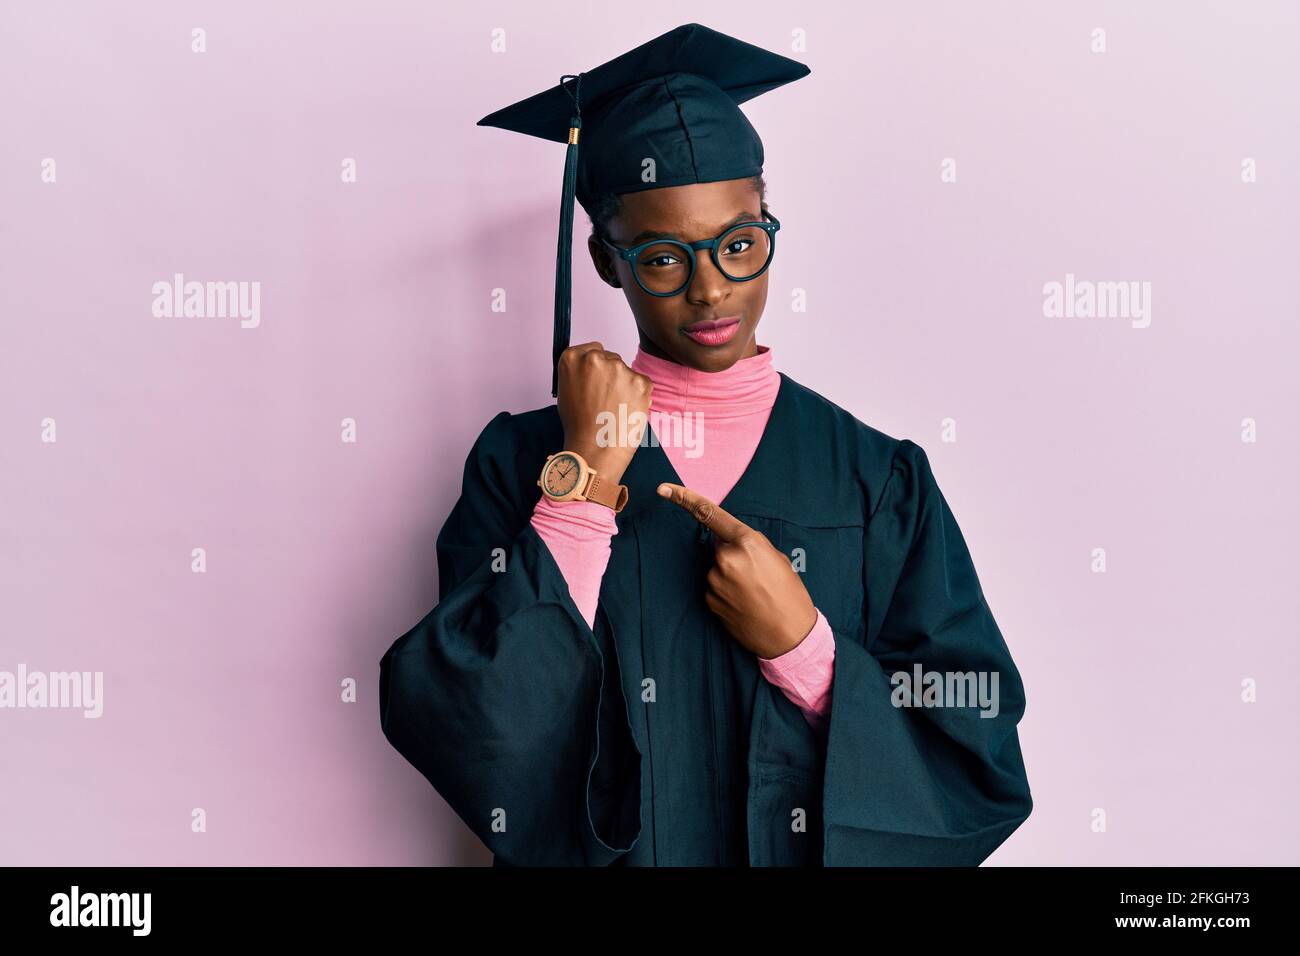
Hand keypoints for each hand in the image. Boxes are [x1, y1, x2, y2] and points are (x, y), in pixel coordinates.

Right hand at [556, 341, 652, 484]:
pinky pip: (642, 383)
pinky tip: (626, 410)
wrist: (596, 448)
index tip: (596, 380)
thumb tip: (592, 366)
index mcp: (573, 357)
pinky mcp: (640, 380)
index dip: (596, 367)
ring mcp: (620, 368)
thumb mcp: (566, 390)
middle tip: (605, 400)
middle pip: (610, 358)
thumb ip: (578, 371)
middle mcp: (595, 358)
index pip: (592, 349)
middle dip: (611, 375)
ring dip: (624, 385)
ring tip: (614, 409)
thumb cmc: (579, 425)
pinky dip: (638, 396)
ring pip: (626, 371)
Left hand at [656, 481, 816, 659]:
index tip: (664, 489)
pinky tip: (745, 603)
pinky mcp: (709, 601)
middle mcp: (725, 559)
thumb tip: (731, 544)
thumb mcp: (776, 558)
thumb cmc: (789, 594)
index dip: (684, 498)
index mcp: (746, 542)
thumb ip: (749, 545)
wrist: (790, 635)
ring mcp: (714, 581)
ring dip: (731, 575)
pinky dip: (727, 592)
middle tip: (757, 574)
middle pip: (719, 546)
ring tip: (755, 591)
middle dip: (734, 554)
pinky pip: (715, 587)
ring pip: (717, 568)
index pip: (709, 514)